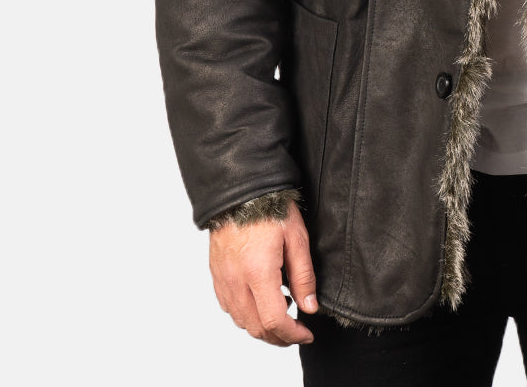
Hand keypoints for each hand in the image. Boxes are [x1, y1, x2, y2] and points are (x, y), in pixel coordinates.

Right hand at [209, 197, 318, 345]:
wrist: (241, 190)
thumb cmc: (270, 207)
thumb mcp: (297, 238)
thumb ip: (304, 276)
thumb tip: (310, 307)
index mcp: (258, 272)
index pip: (274, 320)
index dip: (293, 334)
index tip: (306, 332)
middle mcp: (236, 281)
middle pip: (256, 327)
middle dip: (279, 337)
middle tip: (298, 331)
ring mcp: (223, 279)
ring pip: (241, 321)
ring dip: (262, 326)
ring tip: (283, 313)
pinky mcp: (217, 275)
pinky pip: (229, 307)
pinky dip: (246, 314)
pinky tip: (261, 301)